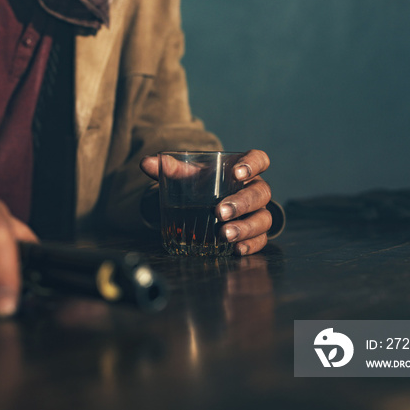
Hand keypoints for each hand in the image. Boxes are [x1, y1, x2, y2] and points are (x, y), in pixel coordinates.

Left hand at [140, 150, 272, 255]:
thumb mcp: (189, 175)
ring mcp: (258, 212)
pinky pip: (260, 241)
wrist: (207, 204)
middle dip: (242, 203)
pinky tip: (236, 250)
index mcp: (243, 170)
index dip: (253, 164)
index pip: (259, 160)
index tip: (237, 173)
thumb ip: (171, 169)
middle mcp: (255, 190)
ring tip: (224, 234)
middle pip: (260, 193)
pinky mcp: (256, 234)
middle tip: (220, 211)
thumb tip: (146, 163)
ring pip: (263, 219)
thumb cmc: (203, 185)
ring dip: (246, 227)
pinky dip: (250, 246)